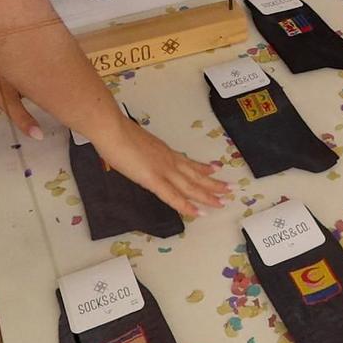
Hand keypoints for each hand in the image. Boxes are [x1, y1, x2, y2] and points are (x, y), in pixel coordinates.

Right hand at [92, 120, 231, 219]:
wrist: (112, 129)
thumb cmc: (117, 133)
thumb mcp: (136, 143)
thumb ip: (143, 152)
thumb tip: (141, 157)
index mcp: (163, 151)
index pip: (187, 161)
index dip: (202, 167)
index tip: (215, 169)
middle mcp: (169, 160)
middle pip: (195, 174)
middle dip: (213, 183)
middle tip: (230, 189)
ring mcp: (163, 170)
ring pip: (191, 186)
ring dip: (208, 195)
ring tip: (223, 201)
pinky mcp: (154, 179)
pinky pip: (173, 197)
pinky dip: (186, 206)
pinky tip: (198, 213)